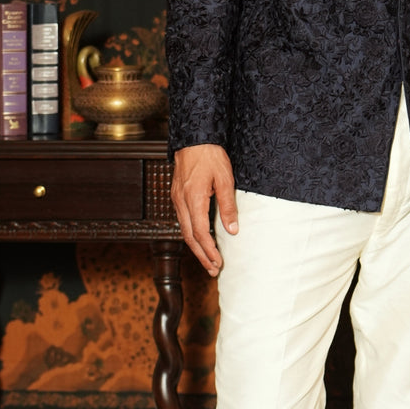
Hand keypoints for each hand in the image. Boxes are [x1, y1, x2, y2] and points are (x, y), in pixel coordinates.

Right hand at [171, 143, 237, 275]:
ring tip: (208, 260)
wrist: (194, 138)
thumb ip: (228, 206)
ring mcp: (177, 199)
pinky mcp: (177, 196)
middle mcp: (181, 202)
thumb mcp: (225, 179)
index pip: (200, 233)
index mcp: (194, 199)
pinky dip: (191, 234)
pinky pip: (183, 221)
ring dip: (196, 247)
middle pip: (190, 237)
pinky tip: (199, 239)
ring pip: (184, 230)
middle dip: (201, 256)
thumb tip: (232, 229)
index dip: (209, 251)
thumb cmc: (210, 156)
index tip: (218, 263)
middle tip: (213, 270)